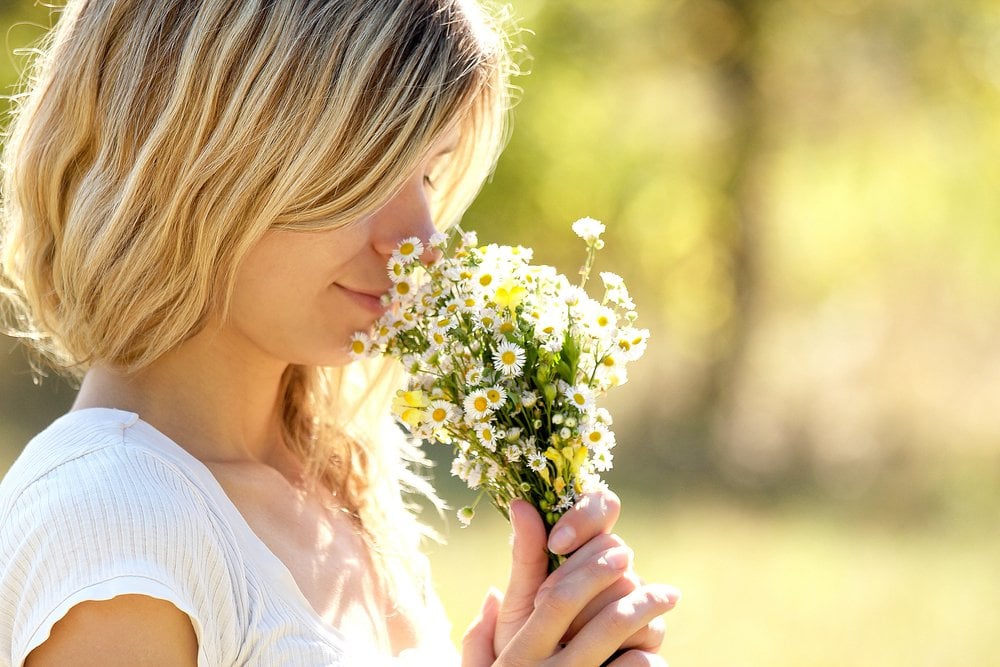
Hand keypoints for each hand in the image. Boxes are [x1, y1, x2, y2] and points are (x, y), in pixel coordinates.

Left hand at [461, 491, 679, 665]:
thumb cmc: (525, 646)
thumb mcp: (519, 603)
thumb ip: (525, 556)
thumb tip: (520, 504)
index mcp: (586, 552)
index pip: (603, 506)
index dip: (585, 517)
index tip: (556, 542)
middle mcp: (618, 572)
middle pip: (616, 547)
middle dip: (576, 574)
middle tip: (545, 603)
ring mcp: (639, 605)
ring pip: (631, 586)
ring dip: (589, 613)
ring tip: (563, 637)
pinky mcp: (650, 642)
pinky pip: (648, 631)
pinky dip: (615, 646)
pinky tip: (597, 662)